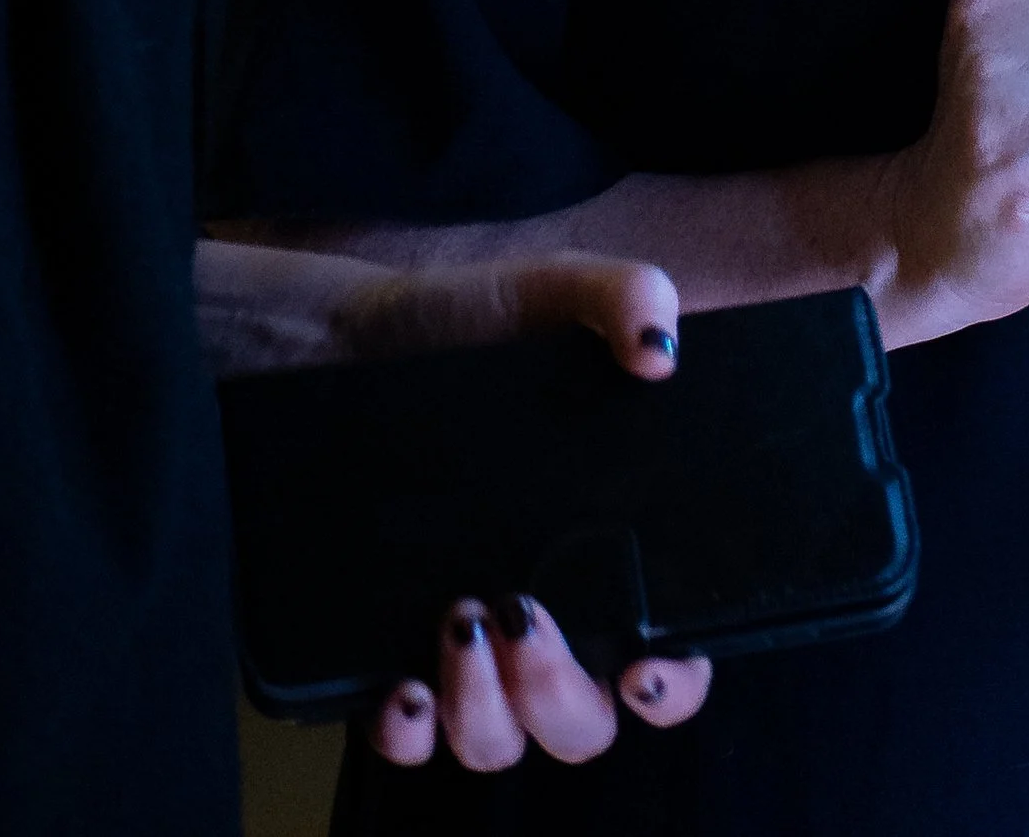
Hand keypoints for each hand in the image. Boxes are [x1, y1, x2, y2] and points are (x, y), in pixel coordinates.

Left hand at [345, 253, 714, 768]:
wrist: (350, 338)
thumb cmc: (471, 320)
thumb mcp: (552, 289)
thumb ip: (623, 295)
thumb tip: (661, 350)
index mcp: (613, 545)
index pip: (673, 651)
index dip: (678, 680)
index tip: (647, 665)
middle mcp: (554, 613)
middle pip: (585, 720)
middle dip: (558, 693)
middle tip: (521, 611)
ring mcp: (474, 648)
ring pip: (502, 740)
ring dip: (487, 708)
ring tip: (458, 617)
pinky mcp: (394, 652)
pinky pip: (415, 738)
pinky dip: (412, 731)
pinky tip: (402, 688)